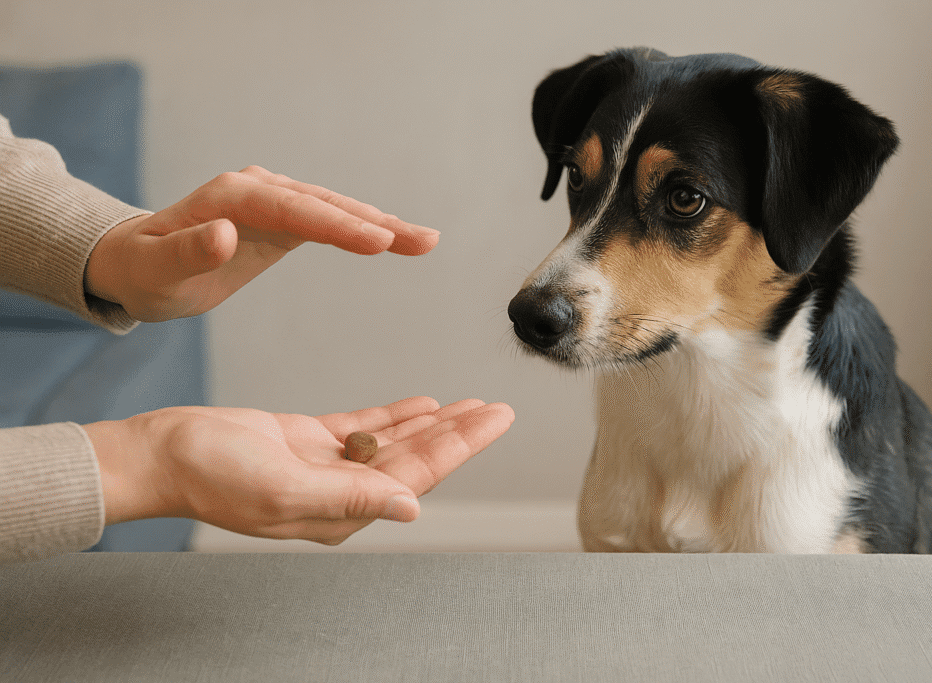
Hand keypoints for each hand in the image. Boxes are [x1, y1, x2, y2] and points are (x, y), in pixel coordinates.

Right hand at [83, 397, 513, 544]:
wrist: (165, 453)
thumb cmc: (212, 475)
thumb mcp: (284, 488)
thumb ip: (350, 498)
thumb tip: (411, 506)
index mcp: (342, 510)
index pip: (417, 475)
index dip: (461, 446)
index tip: (495, 420)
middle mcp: (342, 492)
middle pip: (416, 458)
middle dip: (460, 433)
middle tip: (499, 408)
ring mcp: (326, 465)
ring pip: (396, 441)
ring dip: (435, 423)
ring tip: (471, 405)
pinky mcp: (309, 441)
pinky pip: (365, 426)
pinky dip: (396, 414)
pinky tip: (423, 403)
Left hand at [84, 166, 439, 321]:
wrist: (138, 262)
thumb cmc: (146, 271)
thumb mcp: (158, 271)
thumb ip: (190, 252)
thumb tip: (226, 233)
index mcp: (235, 196)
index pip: (298, 209)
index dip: (340, 225)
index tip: (380, 241)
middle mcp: (260, 189)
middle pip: (328, 204)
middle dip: (378, 222)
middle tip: (425, 241)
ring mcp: (275, 200)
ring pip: (336, 209)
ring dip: (382, 224)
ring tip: (426, 241)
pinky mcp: (284, 218)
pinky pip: (331, 221)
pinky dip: (364, 231)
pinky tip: (396, 240)